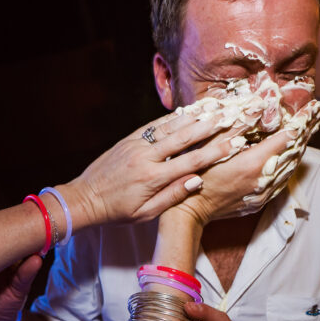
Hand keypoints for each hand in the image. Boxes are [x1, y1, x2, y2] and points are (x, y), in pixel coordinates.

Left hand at [63, 109, 249, 227]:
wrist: (85, 198)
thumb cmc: (117, 211)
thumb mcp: (146, 212)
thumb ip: (173, 195)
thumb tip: (198, 180)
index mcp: (153, 178)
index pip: (191, 162)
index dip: (215, 152)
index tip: (234, 143)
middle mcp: (145, 157)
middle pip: (183, 137)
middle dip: (208, 126)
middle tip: (228, 115)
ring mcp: (136, 145)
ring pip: (168, 127)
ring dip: (192, 116)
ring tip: (212, 107)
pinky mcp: (128, 140)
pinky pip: (153, 126)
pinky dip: (171, 118)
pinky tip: (185, 111)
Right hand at [177, 99, 319, 223]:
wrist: (190, 210)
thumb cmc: (194, 173)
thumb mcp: (210, 144)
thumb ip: (235, 125)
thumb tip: (257, 106)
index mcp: (253, 162)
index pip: (287, 137)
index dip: (302, 121)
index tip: (313, 107)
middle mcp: (263, 179)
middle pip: (294, 152)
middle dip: (307, 131)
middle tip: (318, 114)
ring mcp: (263, 193)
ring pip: (291, 168)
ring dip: (301, 148)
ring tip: (309, 131)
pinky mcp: (259, 202)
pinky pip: (282, 182)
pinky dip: (289, 166)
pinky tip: (291, 157)